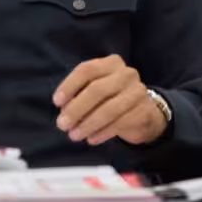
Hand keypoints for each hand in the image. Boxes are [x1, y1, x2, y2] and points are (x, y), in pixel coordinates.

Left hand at [52, 54, 166, 145]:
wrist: (144, 112)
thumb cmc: (111, 98)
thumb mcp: (96, 89)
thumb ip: (79, 94)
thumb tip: (64, 110)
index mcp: (111, 63)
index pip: (86, 70)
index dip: (69, 86)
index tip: (56, 102)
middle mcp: (126, 74)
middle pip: (96, 89)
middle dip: (76, 109)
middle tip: (62, 124)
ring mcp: (138, 92)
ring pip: (108, 109)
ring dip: (87, 124)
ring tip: (74, 135)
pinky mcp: (144, 111)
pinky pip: (120, 123)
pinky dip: (102, 133)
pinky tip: (91, 139)